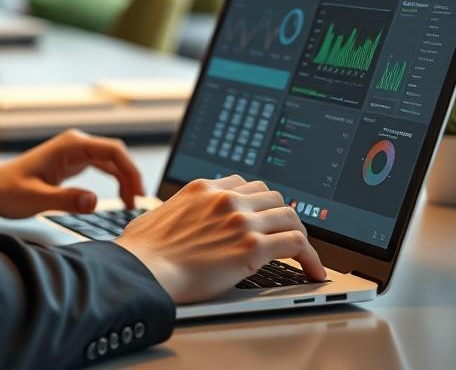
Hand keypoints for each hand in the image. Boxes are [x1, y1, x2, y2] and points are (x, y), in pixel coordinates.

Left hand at [0, 128, 145, 218]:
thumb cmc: (7, 191)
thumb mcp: (35, 199)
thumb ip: (65, 200)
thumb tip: (94, 201)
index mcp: (70, 145)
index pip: (112, 150)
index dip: (130, 170)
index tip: (138, 193)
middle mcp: (75, 144)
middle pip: (116, 154)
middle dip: (131, 176)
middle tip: (136, 204)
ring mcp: (75, 152)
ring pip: (112, 161)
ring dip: (125, 180)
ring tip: (130, 204)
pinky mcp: (73, 162)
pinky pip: (103, 167)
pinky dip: (115, 181)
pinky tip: (120, 197)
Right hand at [114, 175, 325, 303]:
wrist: (143, 270)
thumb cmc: (142, 252)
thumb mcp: (157, 215)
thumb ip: (175, 211)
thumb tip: (171, 219)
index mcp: (204, 189)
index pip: (245, 184)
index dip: (258, 202)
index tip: (263, 215)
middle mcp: (226, 199)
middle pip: (272, 196)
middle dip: (280, 215)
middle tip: (285, 233)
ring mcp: (242, 221)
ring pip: (290, 216)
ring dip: (299, 233)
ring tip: (304, 254)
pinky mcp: (252, 248)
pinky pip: (297, 245)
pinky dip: (311, 258)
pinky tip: (313, 271)